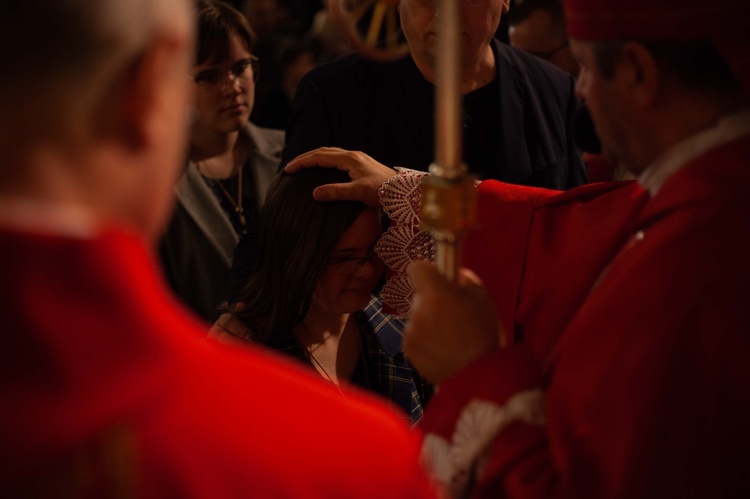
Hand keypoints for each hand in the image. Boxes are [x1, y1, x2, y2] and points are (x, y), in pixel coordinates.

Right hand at [284, 147, 397, 206]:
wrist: (403, 191)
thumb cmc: (383, 191)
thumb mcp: (358, 192)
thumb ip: (336, 192)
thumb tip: (314, 193)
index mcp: (349, 159)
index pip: (319, 157)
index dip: (302, 162)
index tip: (288, 169)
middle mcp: (352, 155)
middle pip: (323, 152)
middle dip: (306, 158)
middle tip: (291, 167)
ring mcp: (357, 159)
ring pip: (330, 154)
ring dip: (315, 158)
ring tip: (303, 166)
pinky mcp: (361, 164)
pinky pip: (338, 158)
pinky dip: (325, 161)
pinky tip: (324, 169)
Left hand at [404, 261, 502, 384]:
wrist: (477, 375)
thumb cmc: (483, 333)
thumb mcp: (484, 298)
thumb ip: (467, 281)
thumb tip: (457, 276)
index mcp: (435, 292)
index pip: (416, 268)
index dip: (428, 271)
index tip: (439, 278)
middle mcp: (417, 309)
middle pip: (419, 295)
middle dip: (433, 300)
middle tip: (452, 313)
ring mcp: (410, 330)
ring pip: (417, 316)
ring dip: (429, 320)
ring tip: (451, 336)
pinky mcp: (408, 348)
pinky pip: (415, 335)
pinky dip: (425, 339)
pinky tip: (443, 348)